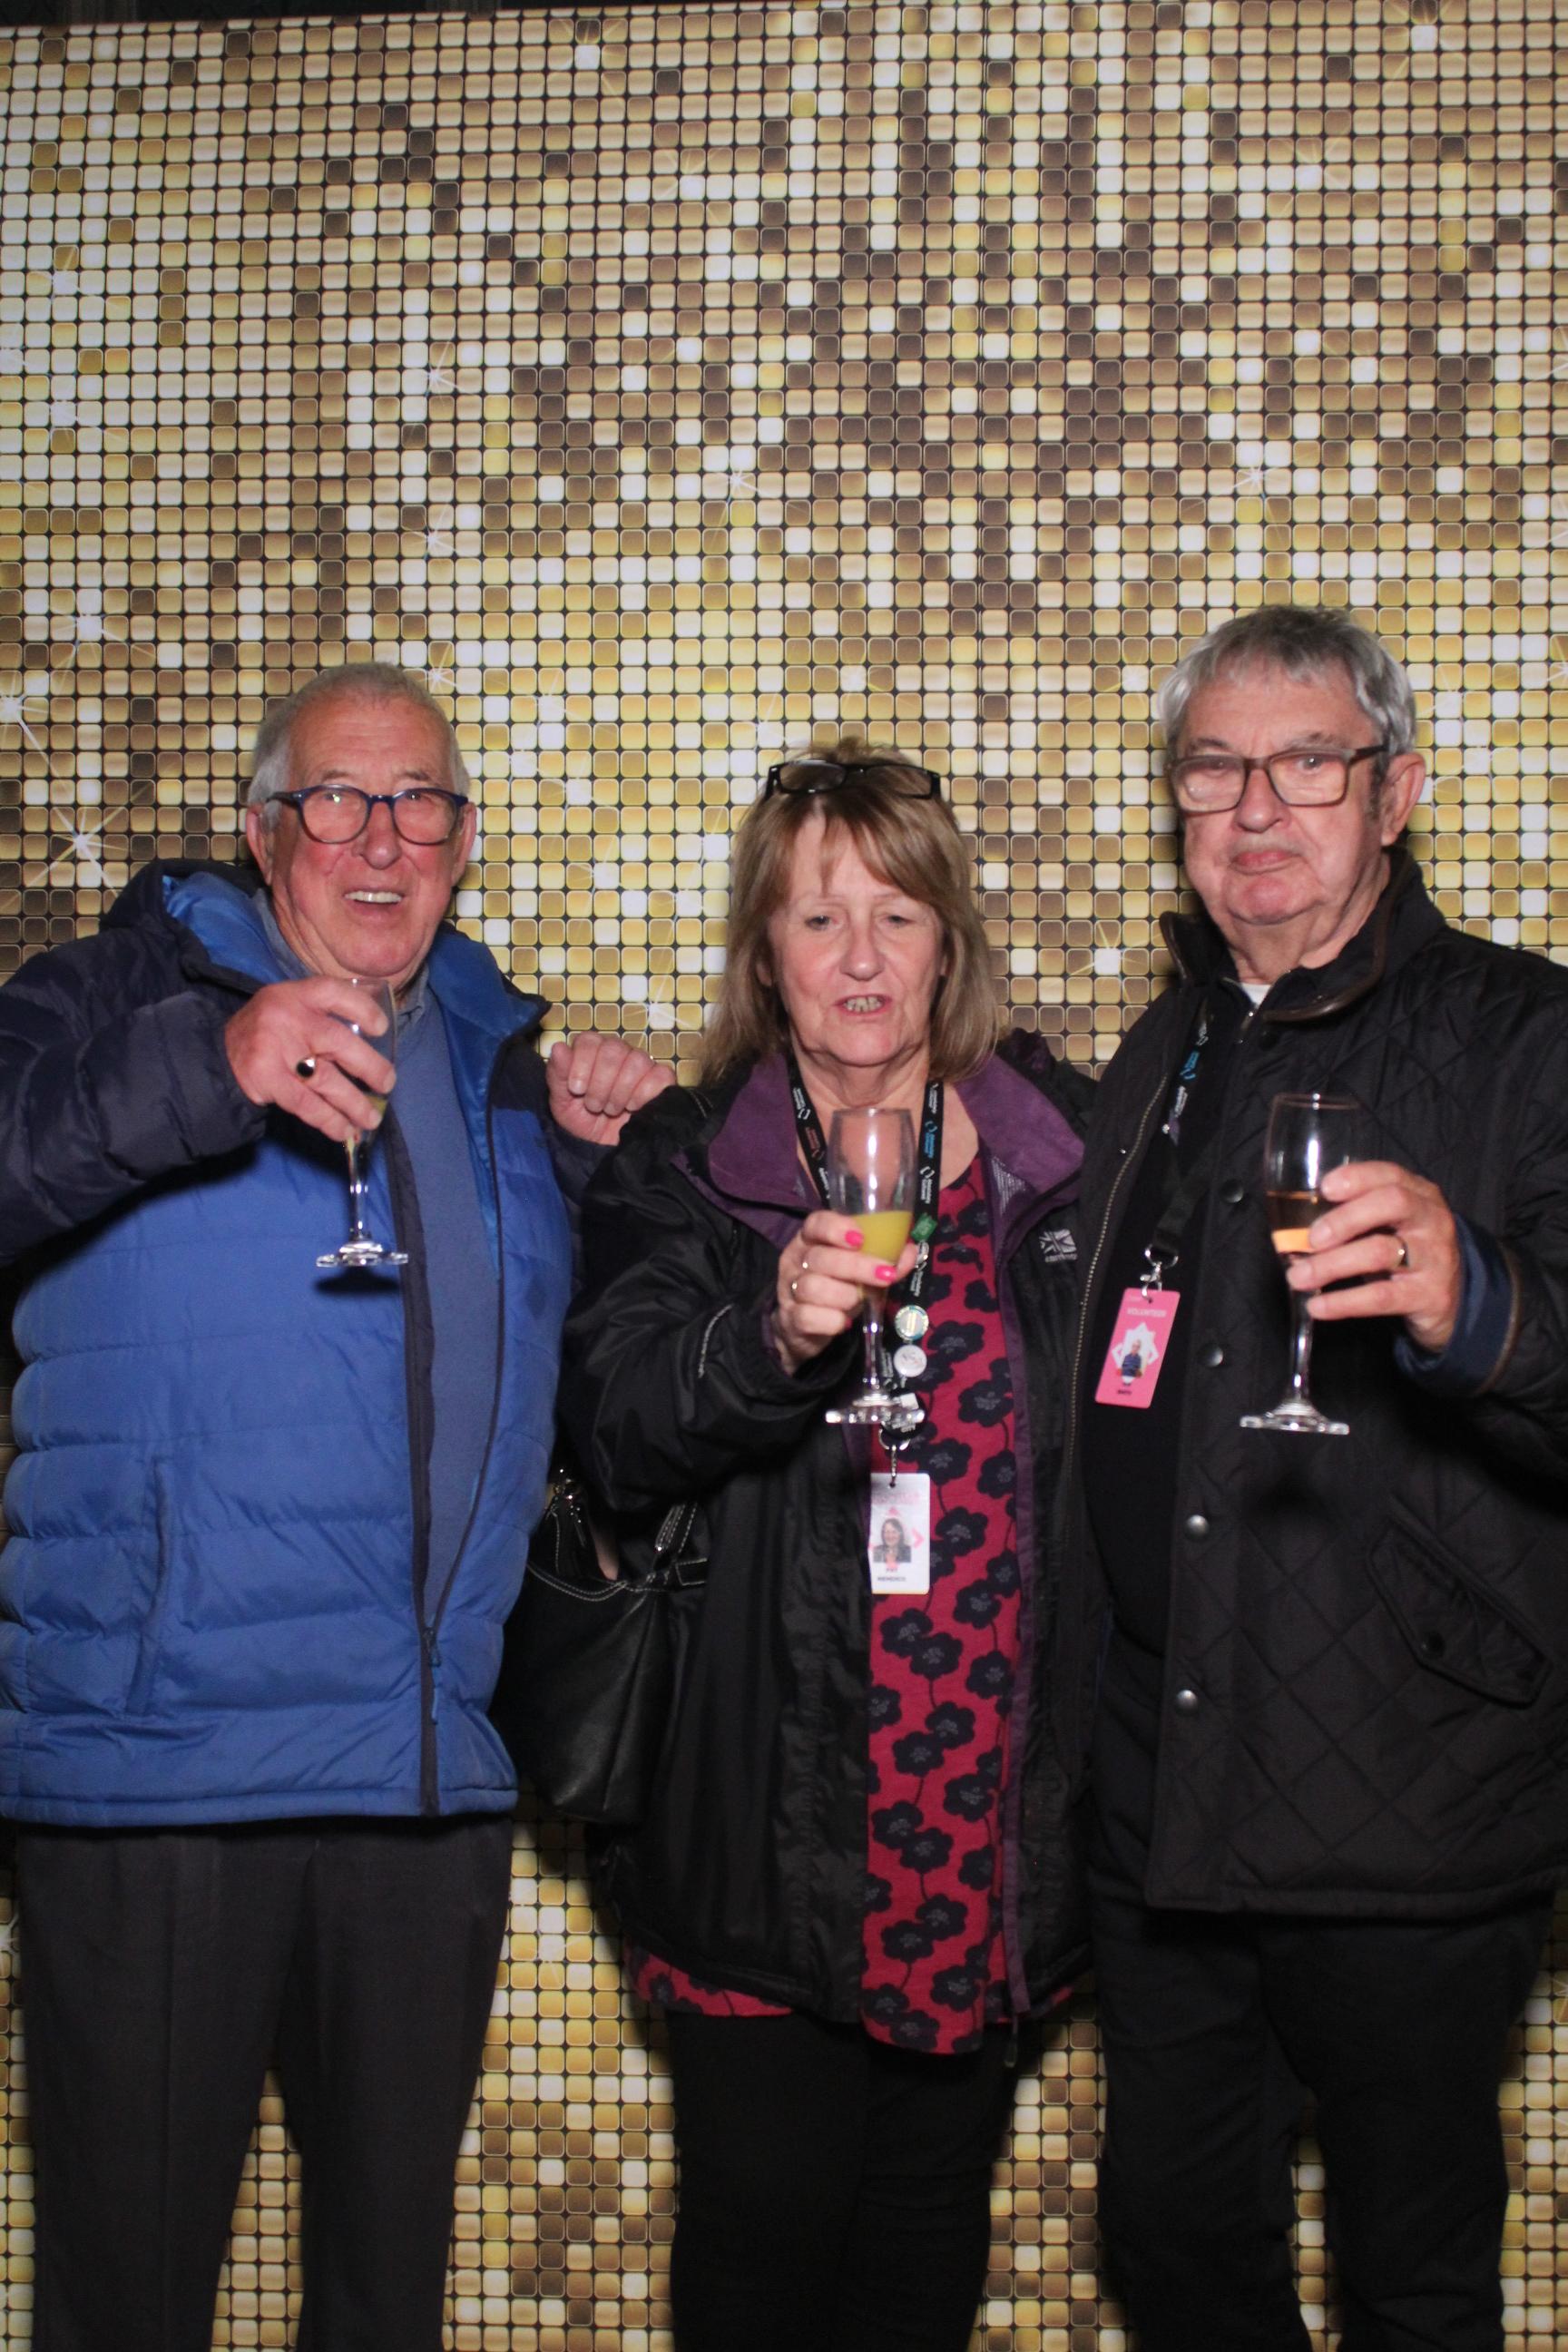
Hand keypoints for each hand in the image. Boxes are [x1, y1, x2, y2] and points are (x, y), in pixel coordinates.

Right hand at [225, 978, 394, 1147]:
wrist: (218, 1053)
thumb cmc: (270, 1030)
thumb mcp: (291, 1006)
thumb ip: (325, 1014)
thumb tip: (375, 1042)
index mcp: (298, 994)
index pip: (335, 993)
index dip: (363, 1009)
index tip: (382, 1029)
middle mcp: (288, 1017)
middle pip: (336, 1041)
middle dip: (368, 1066)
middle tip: (387, 1083)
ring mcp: (275, 1049)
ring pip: (325, 1079)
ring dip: (354, 1103)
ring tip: (371, 1119)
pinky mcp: (266, 1079)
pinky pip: (306, 1104)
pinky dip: (329, 1120)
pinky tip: (345, 1130)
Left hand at [547, 1035, 673, 1145]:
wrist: (601, 1146)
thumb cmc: (580, 1119)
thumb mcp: (561, 1102)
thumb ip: (558, 1075)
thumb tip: (558, 1047)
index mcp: (590, 1050)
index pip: (589, 1040)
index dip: (582, 1064)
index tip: (577, 1089)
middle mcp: (617, 1051)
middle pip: (614, 1049)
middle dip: (601, 1083)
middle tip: (594, 1105)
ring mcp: (641, 1064)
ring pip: (637, 1061)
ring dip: (621, 1091)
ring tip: (611, 1109)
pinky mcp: (661, 1080)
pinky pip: (660, 1076)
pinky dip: (644, 1094)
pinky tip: (633, 1107)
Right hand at [773, 1209, 919, 1375]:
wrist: (805, 1327)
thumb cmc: (837, 1288)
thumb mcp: (859, 1271)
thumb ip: (883, 1259)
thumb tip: (910, 1252)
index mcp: (811, 1240)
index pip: (815, 1223)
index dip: (836, 1228)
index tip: (860, 1238)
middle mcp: (796, 1261)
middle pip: (820, 1257)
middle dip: (856, 1266)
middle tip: (885, 1274)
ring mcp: (789, 1290)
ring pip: (813, 1287)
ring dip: (845, 1296)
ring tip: (859, 1302)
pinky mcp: (790, 1319)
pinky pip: (807, 1317)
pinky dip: (831, 1320)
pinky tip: (843, 1323)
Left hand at [1287, 1159, 1461, 1353]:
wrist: (1454, 1299)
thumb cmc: (1409, 1253)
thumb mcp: (1391, 1226)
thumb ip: (1355, 1219)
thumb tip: (1293, 1234)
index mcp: (1420, 1195)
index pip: (1391, 1175)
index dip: (1357, 1178)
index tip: (1324, 1187)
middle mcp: (1431, 1220)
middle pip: (1391, 1204)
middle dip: (1345, 1218)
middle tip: (1310, 1239)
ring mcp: (1434, 1258)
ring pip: (1380, 1252)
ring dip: (1332, 1264)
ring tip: (1299, 1277)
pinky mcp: (1429, 1296)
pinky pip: (1381, 1297)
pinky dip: (1344, 1302)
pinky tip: (1318, 1306)